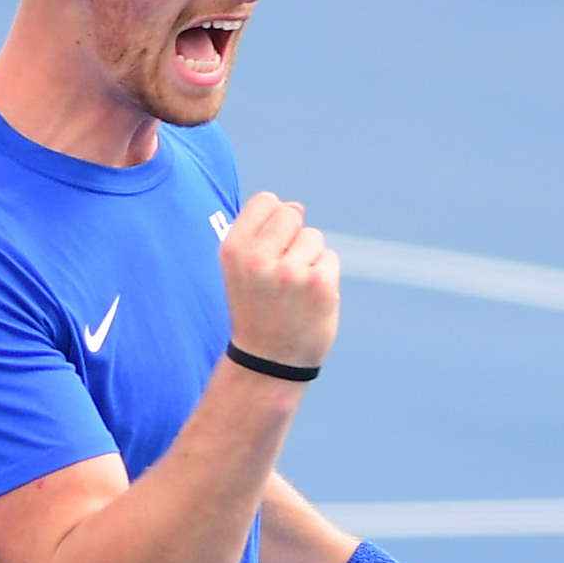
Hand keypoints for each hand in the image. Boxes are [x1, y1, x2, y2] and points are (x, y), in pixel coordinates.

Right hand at [219, 192, 338, 369]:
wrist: (267, 362)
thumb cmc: (256, 309)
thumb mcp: (243, 268)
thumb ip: (263, 232)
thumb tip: (296, 206)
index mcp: (233, 250)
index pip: (265, 201)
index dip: (272, 221)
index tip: (268, 248)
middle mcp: (258, 259)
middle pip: (291, 215)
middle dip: (292, 238)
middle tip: (281, 275)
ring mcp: (290, 272)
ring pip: (313, 237)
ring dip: (309, 258)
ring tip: (293, 290)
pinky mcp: (319, 284)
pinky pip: (329, 259)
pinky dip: (324, 277)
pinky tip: (308, 300)